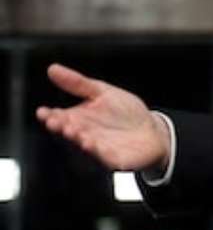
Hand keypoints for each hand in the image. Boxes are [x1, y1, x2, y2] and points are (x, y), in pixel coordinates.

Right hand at [36, 63, 169, 172]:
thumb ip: (78, 83)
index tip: (43, 112)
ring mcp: (99, 149)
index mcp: (79, 119)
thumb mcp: (102, 92)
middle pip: (69, 132)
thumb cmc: (125, 113)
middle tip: (56, 121)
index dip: (50, 116)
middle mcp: (85, 135)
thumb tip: (52, 69)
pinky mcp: (115, 160)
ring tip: (75, 131)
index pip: (59, 118)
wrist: (153, 131)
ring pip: (85, 146)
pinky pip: (106, 158)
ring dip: (78, 139)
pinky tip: (94, 145)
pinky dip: (100, 152)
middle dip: (61, 127)